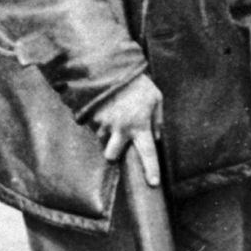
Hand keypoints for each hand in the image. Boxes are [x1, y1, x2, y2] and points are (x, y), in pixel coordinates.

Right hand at [88, 73, 163, 188]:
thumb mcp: (155, 97)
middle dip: (112, 154)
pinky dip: (97, 120)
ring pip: (101, 139)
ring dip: (105, 132)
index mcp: (140, 125)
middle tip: (116, 144)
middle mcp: (121, 129)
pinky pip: (94, 125)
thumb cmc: (136, 83)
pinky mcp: (91, 116)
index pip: (148, 154)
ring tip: (111, 114)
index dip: (151, 170)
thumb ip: (159, 119)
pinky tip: (103, 107)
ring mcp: (104, 123)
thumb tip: (158, 137)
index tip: (153, 184)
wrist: (109, 66)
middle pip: (111, 156)